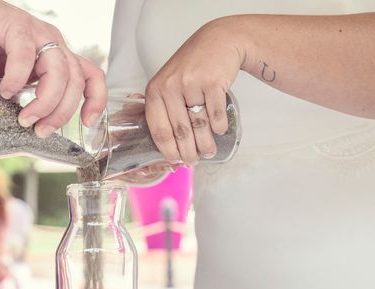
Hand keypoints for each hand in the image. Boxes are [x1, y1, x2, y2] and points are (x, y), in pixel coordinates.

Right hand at [0, 0, 106, 137]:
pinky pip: (25, 55)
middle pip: (75, 80)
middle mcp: (53, 44)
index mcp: (57, 58)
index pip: (91, 76)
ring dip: (45, 102)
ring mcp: (37, 33)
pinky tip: (6, 91)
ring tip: (25, 118)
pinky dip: (17, 78)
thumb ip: (22, 102)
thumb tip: (26, 134)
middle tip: (41, 131)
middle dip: (61, 113)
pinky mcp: (15, 26)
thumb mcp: (11, 84)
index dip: (95, 100)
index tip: (86, 123)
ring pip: (58, 70)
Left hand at [145, 18, 245, 164]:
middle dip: (188, 152)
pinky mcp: (213, 81)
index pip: (159, 130)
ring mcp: (191, 83)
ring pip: (198, 125)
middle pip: (180, 131)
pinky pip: (215, 113)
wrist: (218, 41)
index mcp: (155, 91)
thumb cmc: (191, 68)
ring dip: (205, 143)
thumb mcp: (169, 83)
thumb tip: (171, 147)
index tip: (175, 161)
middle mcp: (170, 87)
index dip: (168, 150)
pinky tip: (219, 131)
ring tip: (208, 152)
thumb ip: (166, 109)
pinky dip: (218, 126)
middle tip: (194, 161)